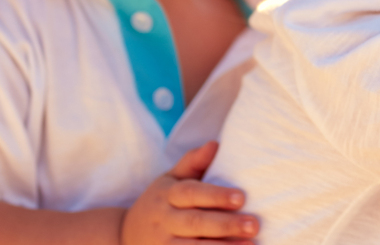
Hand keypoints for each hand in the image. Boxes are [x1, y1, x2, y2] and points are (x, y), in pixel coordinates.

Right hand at [121, 142, 258, 243]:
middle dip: (225, 225)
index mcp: (167, 194)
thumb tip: (216, 144)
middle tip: (254, 224)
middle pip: (195, 222)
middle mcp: (164, 220)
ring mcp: (162, 244)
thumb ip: (193, 162)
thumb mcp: (170, 179)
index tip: (242, 197)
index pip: (191, 193)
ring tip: (251, 244)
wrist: (125, 234)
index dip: (216, 196)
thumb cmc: (160, 202)